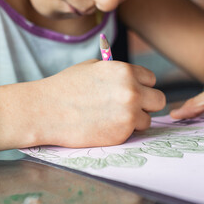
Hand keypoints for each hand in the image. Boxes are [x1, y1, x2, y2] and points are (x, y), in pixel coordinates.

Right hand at [27, 59, 164, 146]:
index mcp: (125, 71)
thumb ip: (118, 72)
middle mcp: (131, 92)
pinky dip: (123, 132)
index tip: (132, 90)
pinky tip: (104, 126)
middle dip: (146, 103)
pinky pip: (133, 133)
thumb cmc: (66, 87)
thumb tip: (135, 79)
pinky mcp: (121, 135)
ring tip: (113, 118)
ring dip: (135, 120)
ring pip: (148, 120)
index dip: (142, 85)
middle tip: (130, 106)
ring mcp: (128, 115)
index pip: (152, 79)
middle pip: (158, 100)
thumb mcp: (93, 68)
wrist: (45, 111)